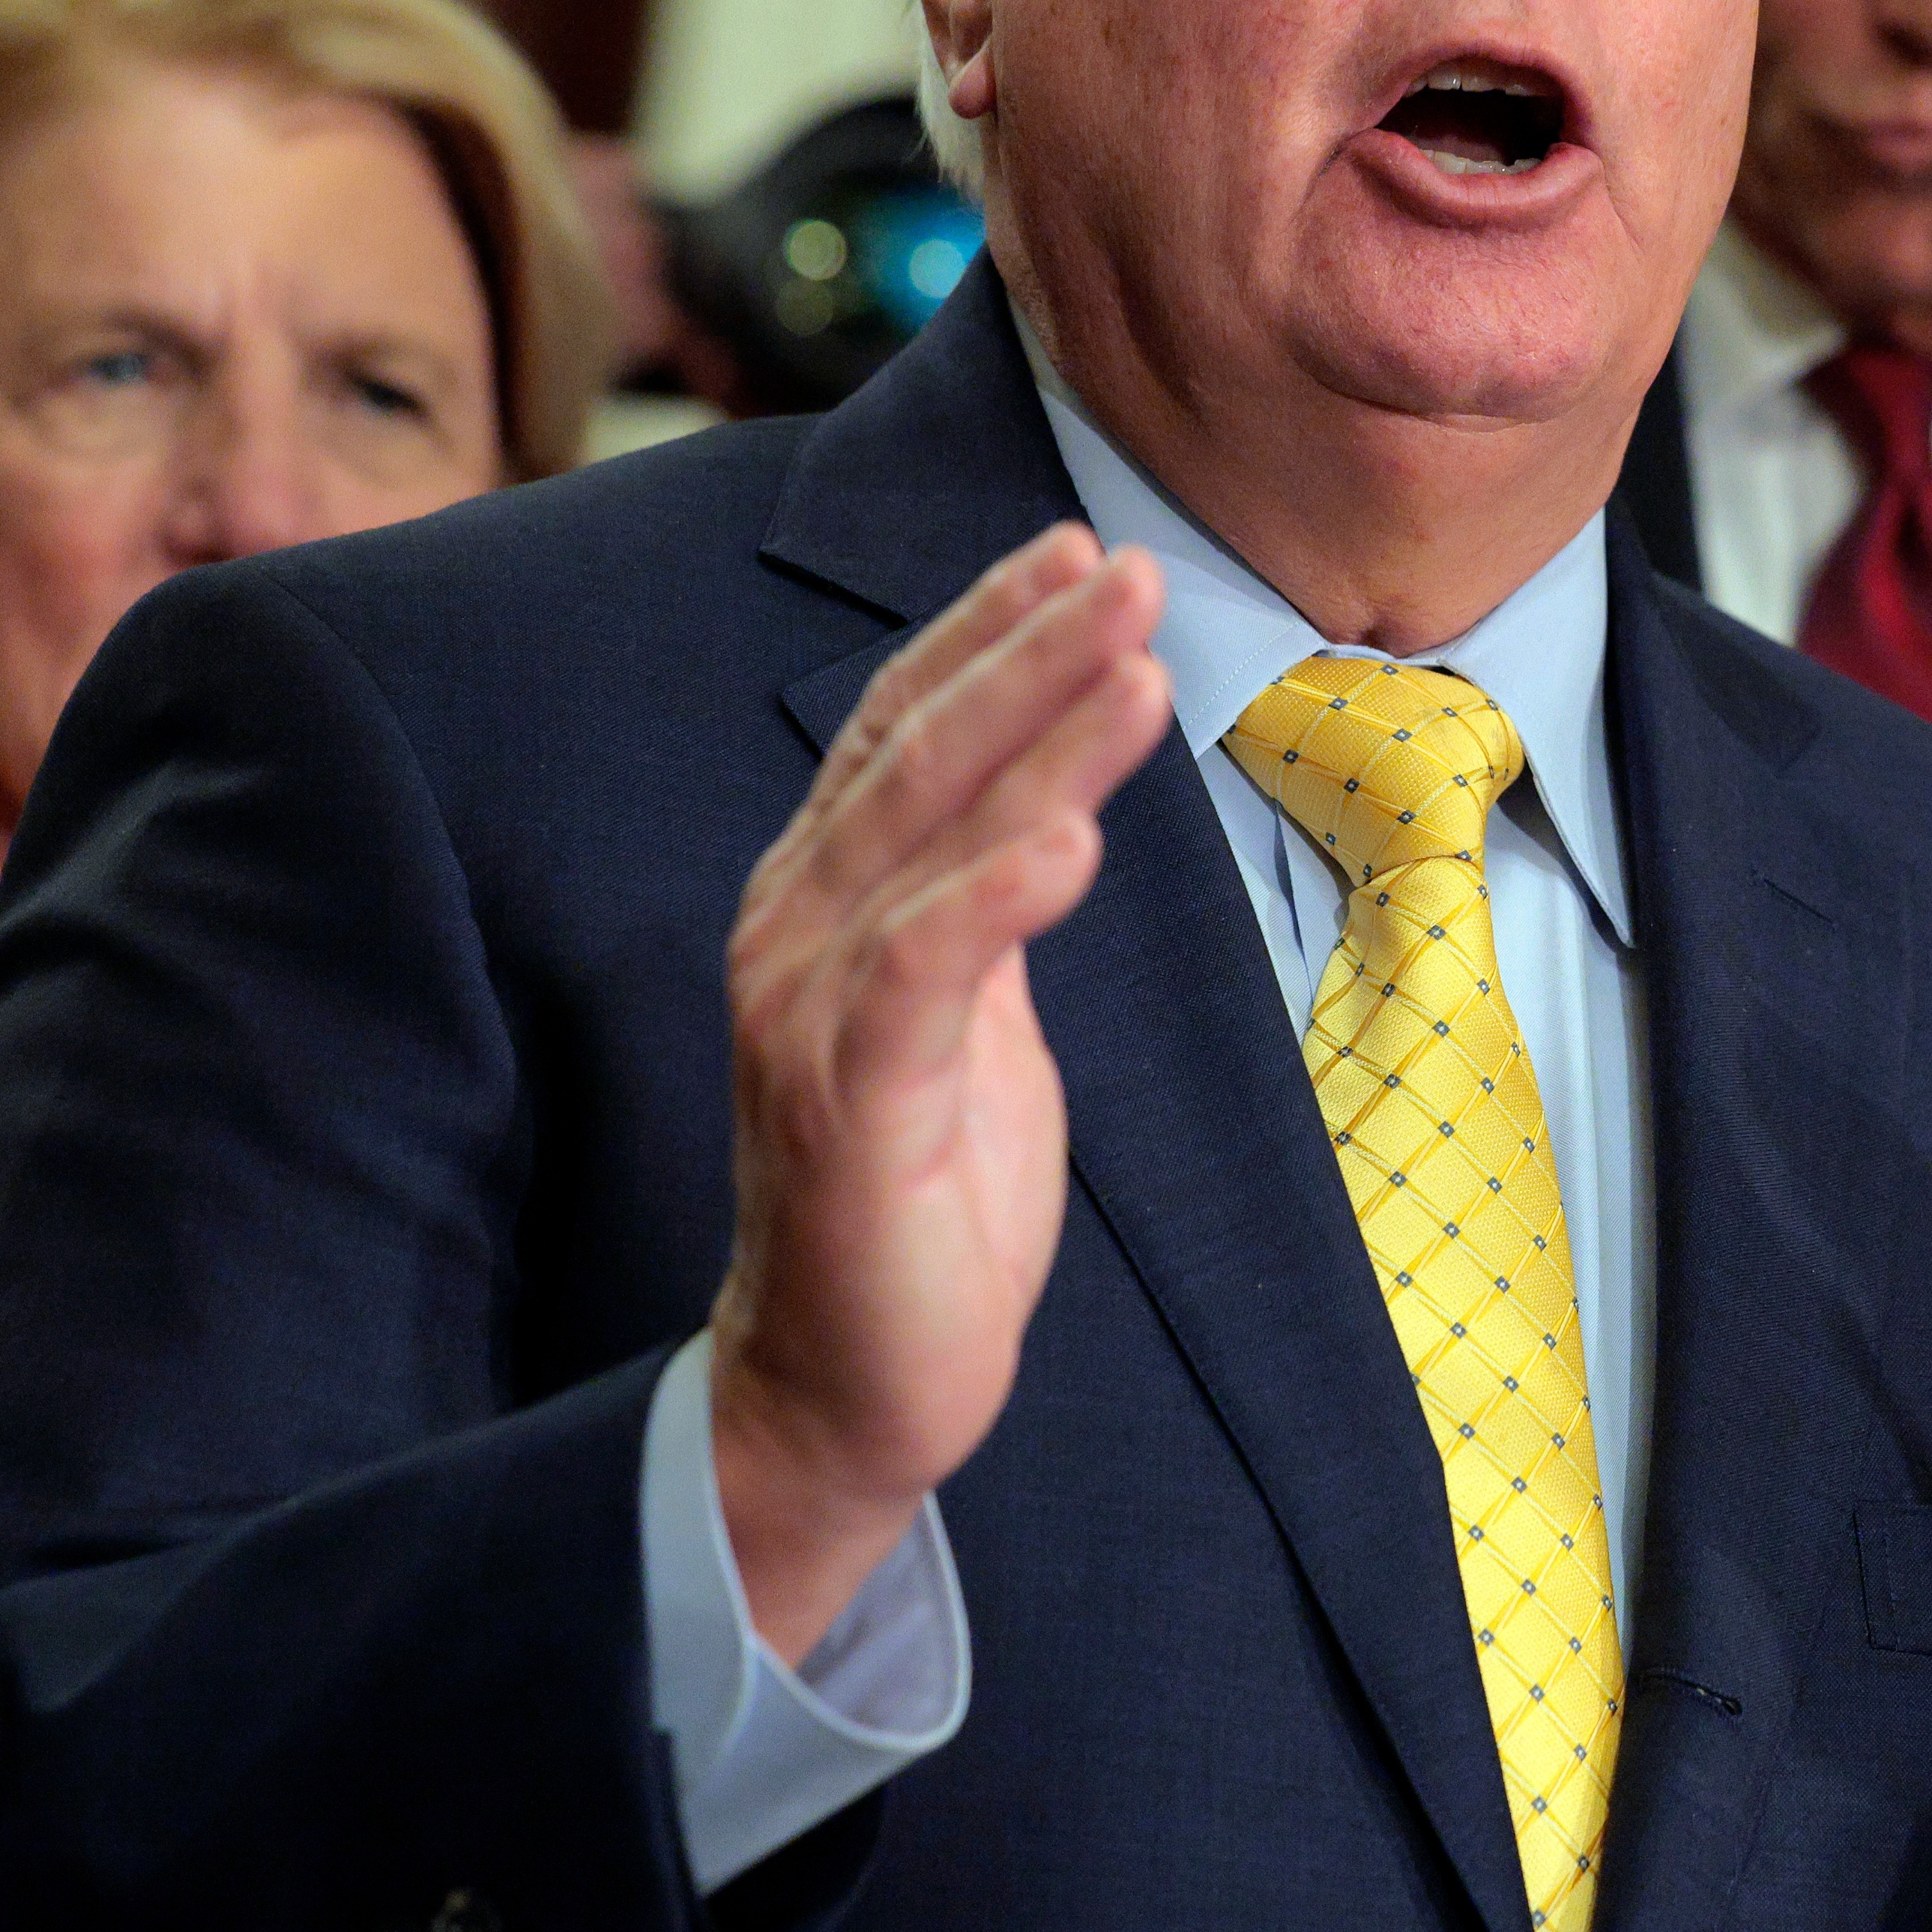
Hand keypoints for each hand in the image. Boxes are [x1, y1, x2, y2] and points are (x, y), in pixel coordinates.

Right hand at [712, 526, 1172, 1659]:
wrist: (846, 1382)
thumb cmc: (917, 1193)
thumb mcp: (967, 1013)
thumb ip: (980, 904)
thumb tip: (1047, 800)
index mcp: (824, 897)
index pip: (901, 727)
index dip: (987, 632)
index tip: (1082, 549)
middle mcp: (795, 929)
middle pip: (920, 752)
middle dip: (1031, 650)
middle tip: (1133, 567)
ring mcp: (811, 1012)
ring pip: (929, 839)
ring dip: (1040, 742)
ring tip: (1135, 661)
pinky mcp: (850, 1103)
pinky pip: (924, 974)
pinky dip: (999, 898)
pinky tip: (1073, 841)